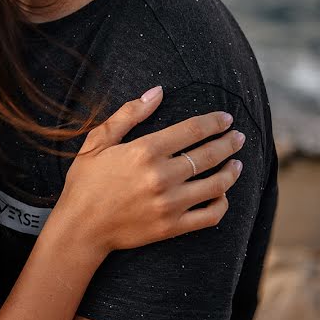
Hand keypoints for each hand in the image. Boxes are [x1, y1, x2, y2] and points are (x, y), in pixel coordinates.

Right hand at [55, 86, 243, 254]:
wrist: (80, 228)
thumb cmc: (86, 182)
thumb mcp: (98, 141)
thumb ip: (129, 115)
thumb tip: (157, 92)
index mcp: (145, 151)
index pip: (192, 130)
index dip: (214, 122)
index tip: (226, 118)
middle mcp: (162, 176)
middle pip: (209, 155)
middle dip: (229, 142)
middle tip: (238, 137)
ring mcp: (170, 204)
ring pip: (216, 185)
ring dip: (232, 172)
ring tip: (237, 164)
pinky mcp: (173, 227)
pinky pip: (210, 215)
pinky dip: (222, 204)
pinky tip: (222, 194)